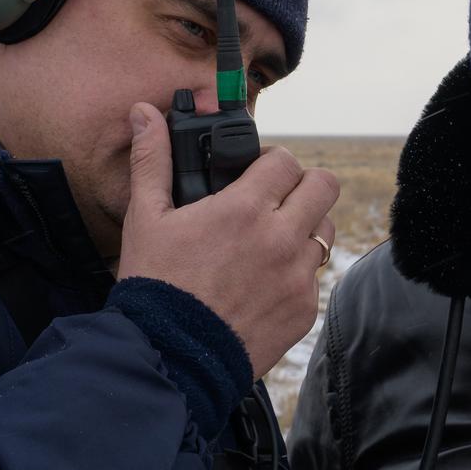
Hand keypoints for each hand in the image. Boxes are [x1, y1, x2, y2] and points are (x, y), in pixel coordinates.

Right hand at [116, 103, 338, 377]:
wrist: (169, 358)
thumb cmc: (155, 285)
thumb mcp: (146, 218)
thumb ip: (152, 160)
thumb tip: (144, 111)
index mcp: (245, 208)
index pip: (285, 160)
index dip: (272, 162)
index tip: (257, 174)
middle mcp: (281, 238)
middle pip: (324, 186)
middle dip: (302, 186)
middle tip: (276, 200)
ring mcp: (298, 276)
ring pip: (326, 231)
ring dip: (306, 228)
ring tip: (274, 241)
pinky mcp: (305, 310)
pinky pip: (315, 277)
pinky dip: (297, 274)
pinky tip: (265, 283)